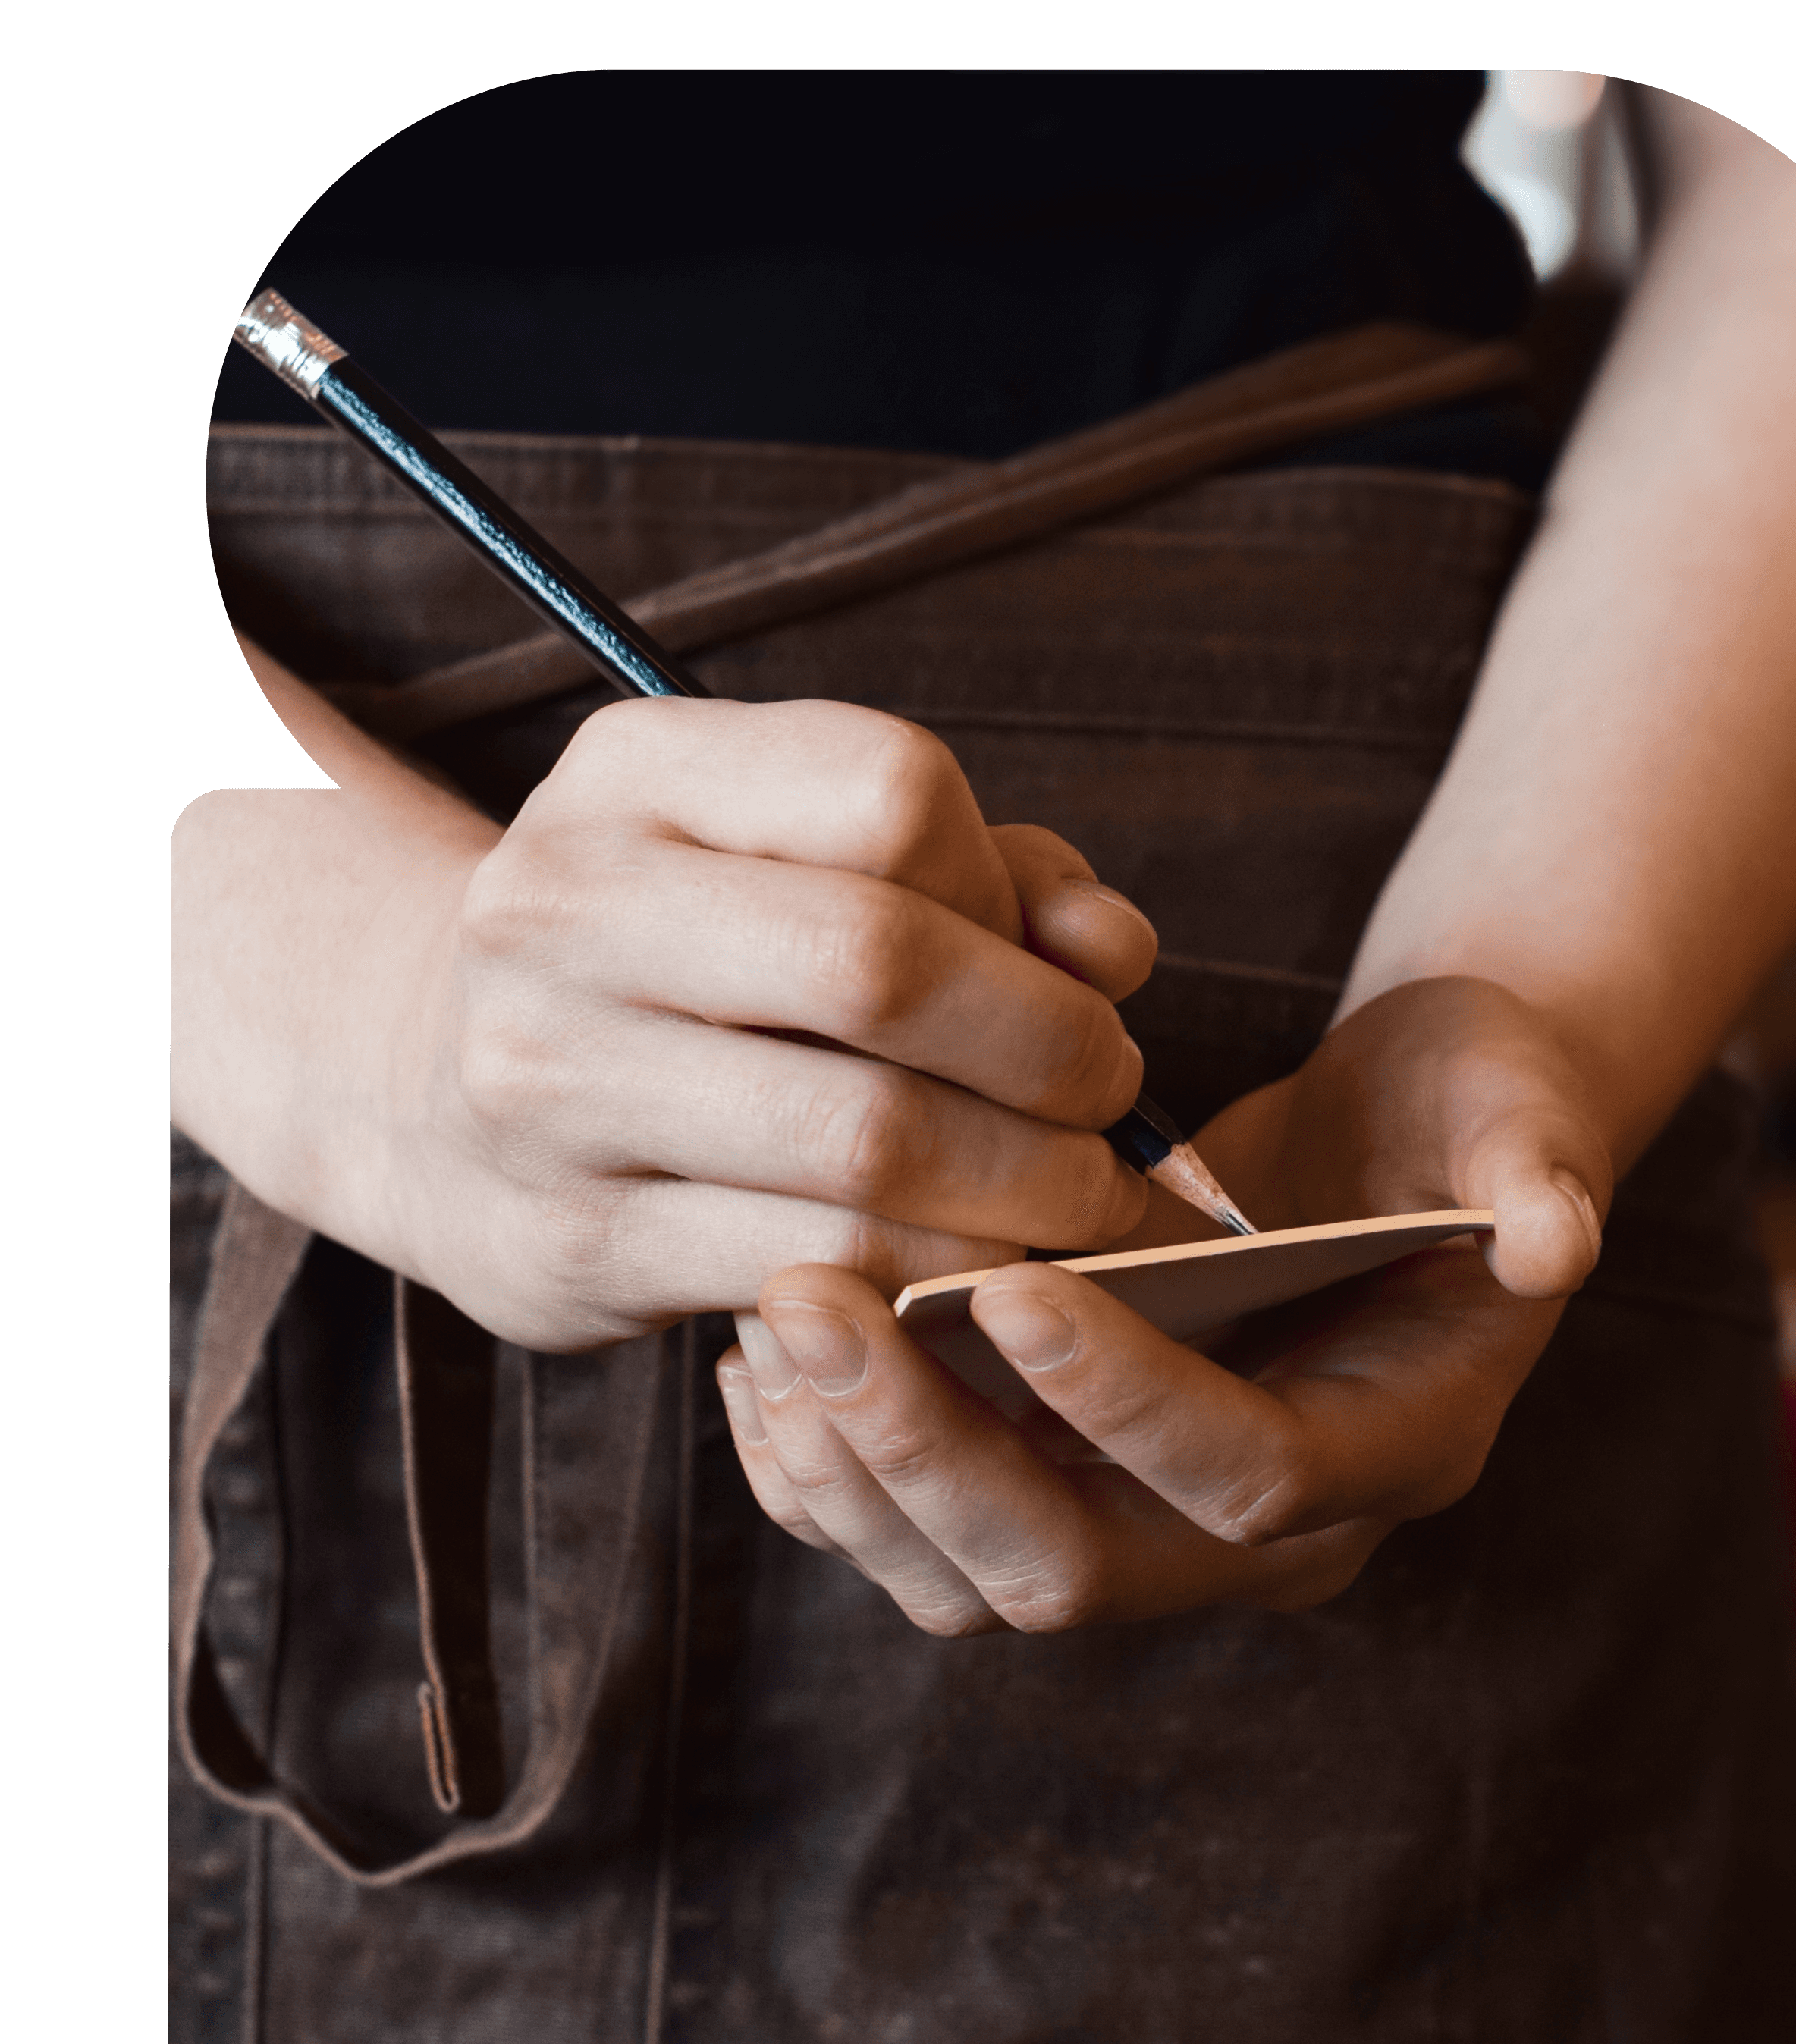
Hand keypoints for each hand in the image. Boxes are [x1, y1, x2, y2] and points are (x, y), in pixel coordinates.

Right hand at [348, 696, 1159, 1346]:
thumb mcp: (808, 863)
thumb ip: (992, 879)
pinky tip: (979, 1260)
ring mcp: (551, 1082)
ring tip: (1072, 1193)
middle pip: (882, 964)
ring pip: (868, 1140)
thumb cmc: (691, 968)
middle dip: (1050, 1049)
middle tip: (1106, 1099)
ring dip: (1025, 1183)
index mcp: (636, 773)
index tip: (1049, 964)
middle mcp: (565, 907)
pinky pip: (824, 1265)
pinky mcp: (576, 1243)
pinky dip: (943, 1269)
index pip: (890, 790)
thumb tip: (1110, 952)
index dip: (1008, 889)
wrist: (437, 1095)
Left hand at [717, 977, 1614, 1631]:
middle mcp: (1267, 1532)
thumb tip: (1553, 1238)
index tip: (1008, 1283)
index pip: (1249, 1480)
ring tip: (769, 1325)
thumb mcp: (1522, 1109)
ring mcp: (1155, 1528)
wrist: (1404, 1140)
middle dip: (931, 1451)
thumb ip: (1541, 1165)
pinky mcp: (1066, 1491)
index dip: (1130, 1402)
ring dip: (857, 1471)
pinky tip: (756, 1365)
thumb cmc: (1467, 1109)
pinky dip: (832, 1476)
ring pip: (977, 1579)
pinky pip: (926, 1540)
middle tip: (810, 1300)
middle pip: (1078, 1568)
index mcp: (1392, 1449)